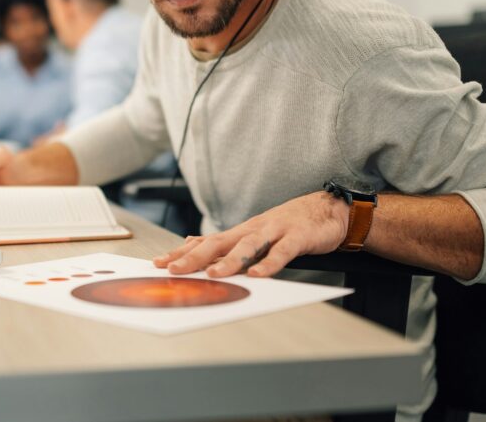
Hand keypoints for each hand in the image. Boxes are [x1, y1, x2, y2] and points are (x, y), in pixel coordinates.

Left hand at [152, 191, 350, 277]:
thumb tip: (191, 242)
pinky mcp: (296, 237)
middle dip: (193, 257)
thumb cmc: (287, 225)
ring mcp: (273, 231)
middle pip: (218, 243)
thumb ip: (223, 241)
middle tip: (174, 270)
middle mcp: (251, 229)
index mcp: (239, 232)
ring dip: (229, 261)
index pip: (204, 242)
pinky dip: (269, 263)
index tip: (158, 263)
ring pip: (247, 246)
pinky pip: (281, 251)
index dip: (181, 253)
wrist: (327, 209)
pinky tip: (259, 275)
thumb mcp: (251, 233)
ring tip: (213, 275)